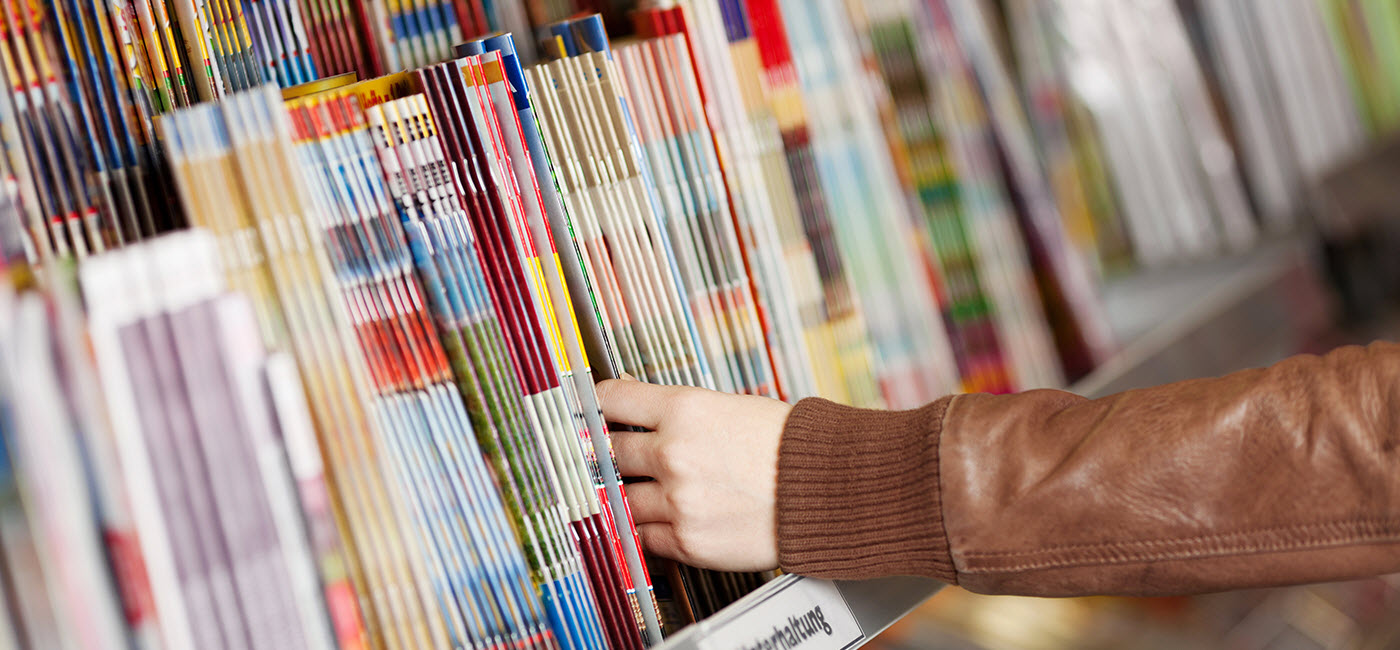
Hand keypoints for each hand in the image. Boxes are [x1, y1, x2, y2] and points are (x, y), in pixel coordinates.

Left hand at [596, 378, 791, 571]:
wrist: (827, 492)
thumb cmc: (788, 446)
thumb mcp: (731, 406)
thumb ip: (680, 410)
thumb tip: (637, 403)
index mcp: (684, 410)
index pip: (610, 400)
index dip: (594, 405)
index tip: (589, 412)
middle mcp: (674, 453)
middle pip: (608, 453)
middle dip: (609, 455)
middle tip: (610, 457)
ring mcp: (678, 500)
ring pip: (621, 498)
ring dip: (627, 495)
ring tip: (643, 490)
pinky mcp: (687, 540)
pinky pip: (642, 536)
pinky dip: (645, 529)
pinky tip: (659, 518)